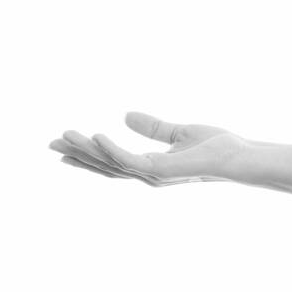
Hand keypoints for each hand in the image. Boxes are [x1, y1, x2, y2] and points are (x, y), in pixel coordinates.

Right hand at [48, 111, 248, 187]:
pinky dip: (112, 149)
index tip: (64, 146)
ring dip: (87, 150)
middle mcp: (148, 175)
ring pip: (112, 163)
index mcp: (151, 167)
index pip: (113, 163)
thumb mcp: (179, 132)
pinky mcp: (162, 171)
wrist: (240, 157)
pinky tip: (96, 136)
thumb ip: (153, 127)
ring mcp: (154, 176)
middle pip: (105, 166)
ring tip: (65, 135)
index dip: (88, 155)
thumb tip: (125, 115)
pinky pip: (130, 160)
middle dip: (78, 155)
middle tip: (50, 144)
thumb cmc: (217, 147)